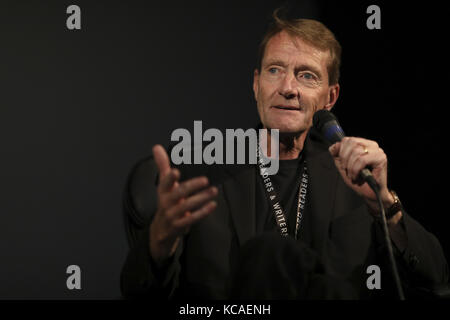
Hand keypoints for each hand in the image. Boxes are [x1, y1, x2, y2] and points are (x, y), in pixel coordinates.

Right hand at [149, 145, 217, 264]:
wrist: (161, 231)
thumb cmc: (167, 203)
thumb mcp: (164, 185)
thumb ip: (162, 166)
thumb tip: (157, 147)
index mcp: (162, 191)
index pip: (164, 182)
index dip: (169, 178)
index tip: (176, 171)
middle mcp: (165, 203)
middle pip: (178, 193)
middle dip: (192, 186)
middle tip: (205, 180)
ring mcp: (171, 215)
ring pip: (187, 206)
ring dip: (201, 198)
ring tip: (213, 191)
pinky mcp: (178, 226)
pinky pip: (192, 219)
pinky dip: (203, 212)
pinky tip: (212, 205)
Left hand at [328, 137, 393, 214]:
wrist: (370, 193)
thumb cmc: (359, 180)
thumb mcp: (344, 166)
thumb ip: (338, 155)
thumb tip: (333, 146)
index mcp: (363, 144)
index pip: (348, 140)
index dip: (340, 151)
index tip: (341, 163)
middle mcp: (371, 145)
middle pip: (351, 143)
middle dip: (345, 159)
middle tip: (347, 170)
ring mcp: (378, 151)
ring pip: (356, 152)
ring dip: (350, 167)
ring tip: (352, 175)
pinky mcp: (381, 158)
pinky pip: (362, 160)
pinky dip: (355, 170)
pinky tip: (357, 177)